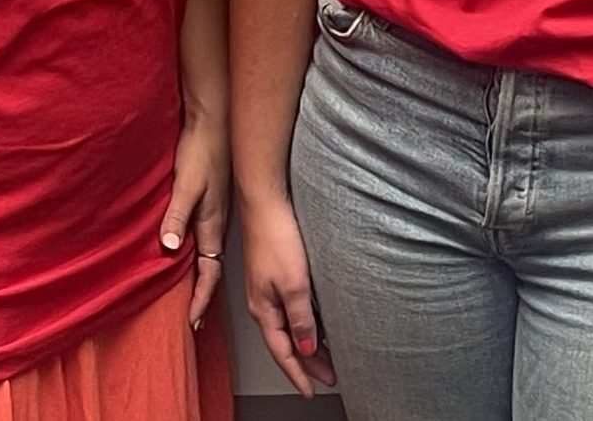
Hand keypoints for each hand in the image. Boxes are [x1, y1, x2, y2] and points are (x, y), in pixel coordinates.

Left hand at [159, 113, 229, 327]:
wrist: (213, 122)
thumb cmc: (200, 151)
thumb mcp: (186, 185)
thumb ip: (176, 216)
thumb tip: (167, 248)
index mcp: (213, 224)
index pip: (209, 272)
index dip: (200, 298)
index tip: (192, 322)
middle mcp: (217, 223)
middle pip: (211, 267)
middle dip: (202, 293)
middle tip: (192, 317)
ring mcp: (216, 212)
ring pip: (209, 252)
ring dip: (201, 275)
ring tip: (190, 293)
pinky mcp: (212, 201)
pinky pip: (205, 236)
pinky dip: (198, 253)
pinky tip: (187, 251)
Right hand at [241, 197, 335, 397]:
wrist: (264, 202)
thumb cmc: (276, 237)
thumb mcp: (294, 283)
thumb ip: (301, 318)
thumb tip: (306, 347)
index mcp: (264, 310)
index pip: (283, 353)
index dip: (298, 375)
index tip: (311, 392)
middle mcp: (262, 303)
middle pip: (285, 343)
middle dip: (306, 364)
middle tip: (330, 377)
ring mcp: (266, 289)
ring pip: (288, 327)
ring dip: (307, 344)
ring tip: (328, 357)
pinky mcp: (273, 275)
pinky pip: (289, 310)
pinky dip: (304, 324)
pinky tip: (316, 323)